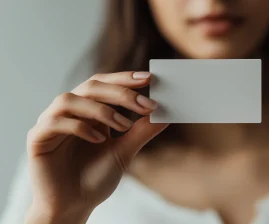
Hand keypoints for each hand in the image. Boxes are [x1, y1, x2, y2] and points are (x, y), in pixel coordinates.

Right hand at [25, 71, 167, 222]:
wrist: (74, 206)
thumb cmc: (96, 178)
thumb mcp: (125, 151)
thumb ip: (142, 132)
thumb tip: (166, 115)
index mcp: (88, 111)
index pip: (105, 84)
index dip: (125, 78)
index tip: (149, 78)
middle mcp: (69, 112)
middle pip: (91, 86)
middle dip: (121, 93)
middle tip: (145, 104)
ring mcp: (51, 123)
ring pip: (70, 99)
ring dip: (101, 109)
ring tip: (124, 126)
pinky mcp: (38, 138)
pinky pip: (55, 122)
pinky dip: (80, 127)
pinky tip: (100, 139)